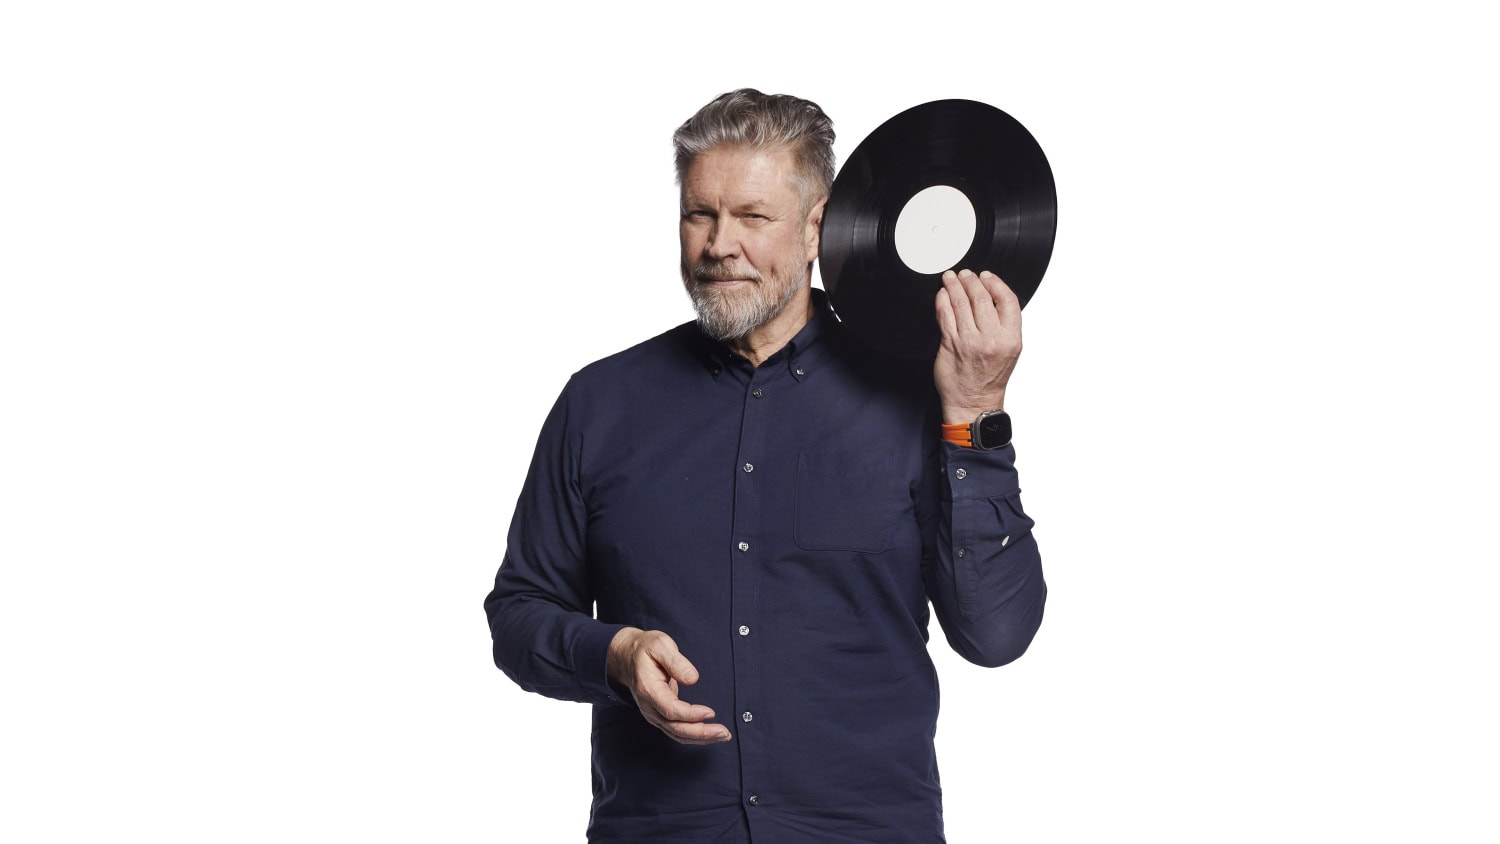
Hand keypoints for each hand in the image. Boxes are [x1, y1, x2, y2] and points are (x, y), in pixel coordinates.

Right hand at [606, 627, 730, 744]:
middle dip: (701, 733)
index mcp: (648, 689)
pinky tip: (710, 734)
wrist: (627, 657)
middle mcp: (648, 706)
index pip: (671, 710)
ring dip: (700, 738)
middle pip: (675, 728)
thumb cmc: (645, 649)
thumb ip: (675, 661)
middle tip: (724, 732)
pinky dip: (694, 736)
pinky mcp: (660, 716)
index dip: (692, 715)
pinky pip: (677, 732)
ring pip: (677, 734)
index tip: (711, 712)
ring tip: (723, 735)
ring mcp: (653, 714)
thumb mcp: (660, 645)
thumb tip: (693, 679)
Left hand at [934, 269, 1021, 423]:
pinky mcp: (950, 344)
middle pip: (981, 297)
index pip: (1007, 299)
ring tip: (951, 278)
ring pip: (961, 303)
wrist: (974, 401)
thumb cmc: (990, 377)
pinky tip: (942, 294)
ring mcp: (969, 341)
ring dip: (954, 285)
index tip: (987, 276)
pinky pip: (945, 315)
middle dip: (971, 280)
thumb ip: (1004, 324)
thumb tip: (992, 296)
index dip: (996, 283)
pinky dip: (942, 300)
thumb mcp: (1010, 350)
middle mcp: (991, 338)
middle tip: (965, 274)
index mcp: (1011, 338)